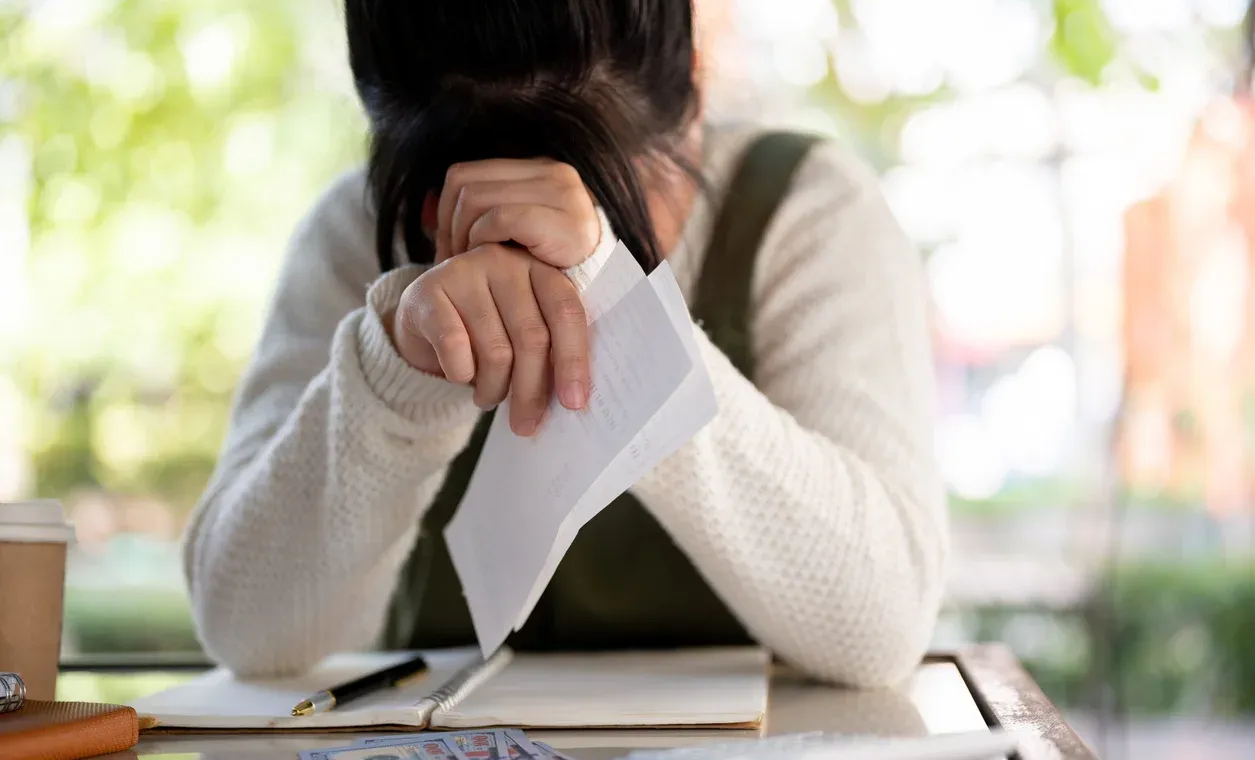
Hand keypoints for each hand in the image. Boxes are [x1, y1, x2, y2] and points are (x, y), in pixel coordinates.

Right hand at [391, 244, 588, 435]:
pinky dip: (461, 374)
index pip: (566, 312)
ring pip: (495, 349)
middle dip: (532, 390)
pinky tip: (461, 377)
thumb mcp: (521, 333)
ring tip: (489, 397)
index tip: (574, 403)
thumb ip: (549, 352)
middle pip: (532, 336)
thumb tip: (572, 400)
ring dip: (494, 388)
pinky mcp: (428, 291)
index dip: (574, 360)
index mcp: (539, 270)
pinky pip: (455, 346)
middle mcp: (504, 263)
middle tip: (526, 424)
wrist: (424, 319)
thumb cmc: (485, 331)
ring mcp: (464, 271)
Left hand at [434, 158, 600, 268]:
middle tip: (455, 263)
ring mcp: (561, 192)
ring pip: (476, 199)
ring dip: (464, 237)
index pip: (464, 175)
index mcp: (536, 170)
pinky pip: (501, 218)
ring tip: (472, 267)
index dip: (444, 213)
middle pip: (464, 184)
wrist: (606, 295)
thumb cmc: (551, 272)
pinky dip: (485, 240)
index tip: (449, 250)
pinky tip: (492, 264)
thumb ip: (480, 219)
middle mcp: (551, 171)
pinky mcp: (564, 218)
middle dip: (449, 227)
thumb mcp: (513, 238)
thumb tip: (424, 214)